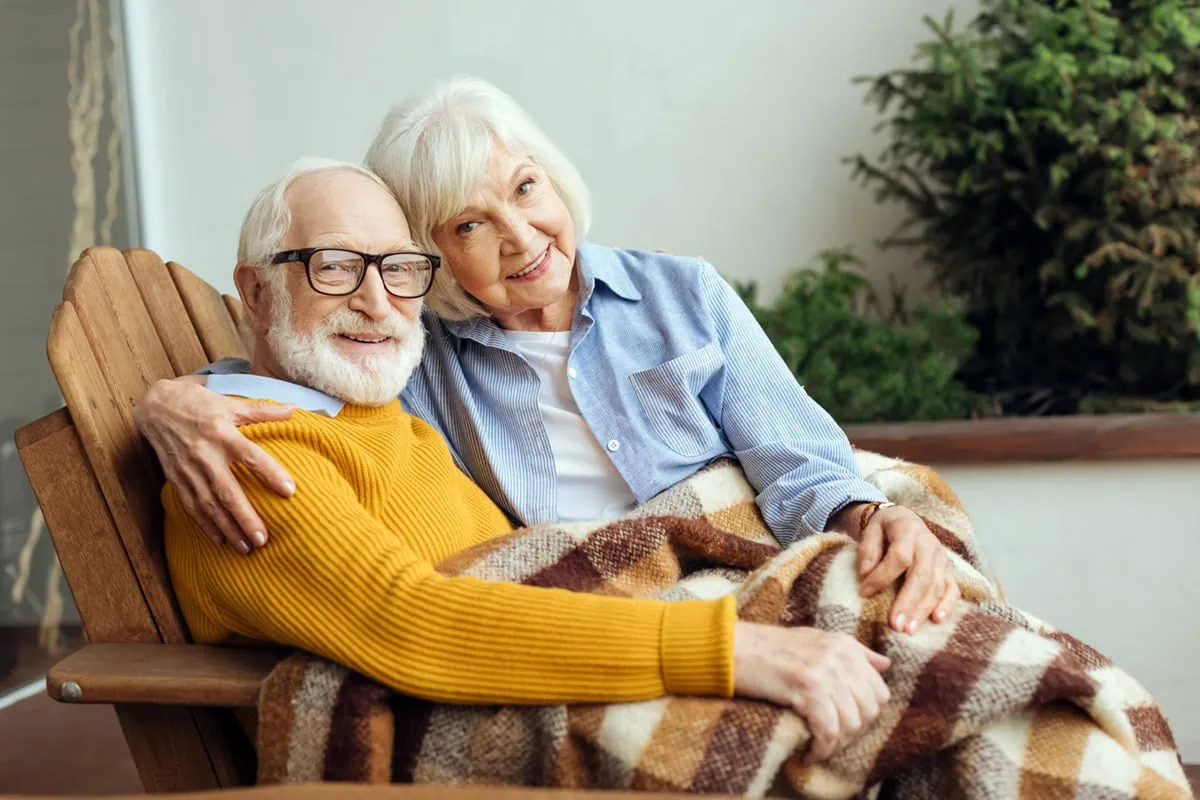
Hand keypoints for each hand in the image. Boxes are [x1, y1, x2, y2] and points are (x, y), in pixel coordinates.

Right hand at [132, 376, 296, 552]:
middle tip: (263, 539)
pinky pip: (191, 506)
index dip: (270, 473)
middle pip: (227, 491)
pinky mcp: (176, 478)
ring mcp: (188, 469)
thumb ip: (263, 410)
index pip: (252, 456)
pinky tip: (220, 540)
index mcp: (223, 434)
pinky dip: (205, 524)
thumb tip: (295, 408)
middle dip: (245, 517)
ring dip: (227, 528)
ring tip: (246, 547)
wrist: (156, 406)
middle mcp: (205, 455)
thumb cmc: (199, 404)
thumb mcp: (231, 403)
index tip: (290, 491)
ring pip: (209, 505)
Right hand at [733, 621, 890, 764]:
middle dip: (851, 734)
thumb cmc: (768, 648)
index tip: (843, 727)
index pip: (879, 692)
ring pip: (850, 724)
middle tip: (829, 742)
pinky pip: (828, 731)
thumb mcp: (816, 641)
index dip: (864, 717)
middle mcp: (840, 656)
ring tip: (817, 748)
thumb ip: (854, 653)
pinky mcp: (807, 686)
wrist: (730, 647)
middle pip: (868, 711)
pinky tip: (808, 755)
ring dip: (835, 745)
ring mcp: (825, 670)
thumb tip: (886, 666)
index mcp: (845, 645)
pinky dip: (821, 749)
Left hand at [849, 504, 959, 633]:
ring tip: (909, 630)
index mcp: (908, 531)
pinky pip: (953, 589)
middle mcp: (929, 545)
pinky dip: (947, 605)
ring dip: (923, 610)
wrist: (906, 520)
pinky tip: (937, 620)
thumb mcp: (870, 530)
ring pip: (936, 586)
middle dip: (908, 602)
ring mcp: (942, 559)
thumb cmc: (885, 529)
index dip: (882, 576)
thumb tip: (866, 575)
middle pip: (921, 576)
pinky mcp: (949, 571)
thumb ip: (868, 551)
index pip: (899, 557)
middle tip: (894, 624)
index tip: (864, 592)